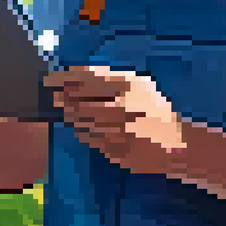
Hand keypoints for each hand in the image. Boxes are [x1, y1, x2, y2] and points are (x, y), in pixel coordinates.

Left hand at [44, 66, 186, 173]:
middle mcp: (122, 105)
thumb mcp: (137, 86)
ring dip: (71, 116)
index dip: (63, 78)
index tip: (48, 80)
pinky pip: (90, 139)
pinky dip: (82, 133)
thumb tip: (71, 76)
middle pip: (79, 100)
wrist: (177, 143)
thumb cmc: (153, 110)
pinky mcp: (116, 149)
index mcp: (128, 85)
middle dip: (64, 99)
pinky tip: (82, 129)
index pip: (86, 77)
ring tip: (69, 113)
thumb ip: (107, 80)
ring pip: (82, 121)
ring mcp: (118, 130)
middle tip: (55, 98)